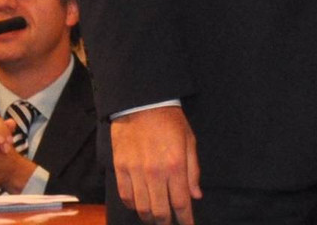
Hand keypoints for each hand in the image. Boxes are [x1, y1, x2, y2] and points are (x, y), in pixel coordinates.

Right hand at [110, 106, 200, 224]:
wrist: (142, 104)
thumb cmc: (171, 121)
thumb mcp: (190, 142)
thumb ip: (193, 171)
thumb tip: (196, 196)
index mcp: (176, 166)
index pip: (181, 202)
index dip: (185, 218)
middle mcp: (155, 173)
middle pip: (159, 210)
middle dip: (166, 222)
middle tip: (170, 223)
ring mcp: (135, 172)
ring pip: (141, 207)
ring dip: (149, 217)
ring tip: (155, 219)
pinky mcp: (120, 168)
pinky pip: (125, 195)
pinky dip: (132, 205)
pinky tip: (138, 206)